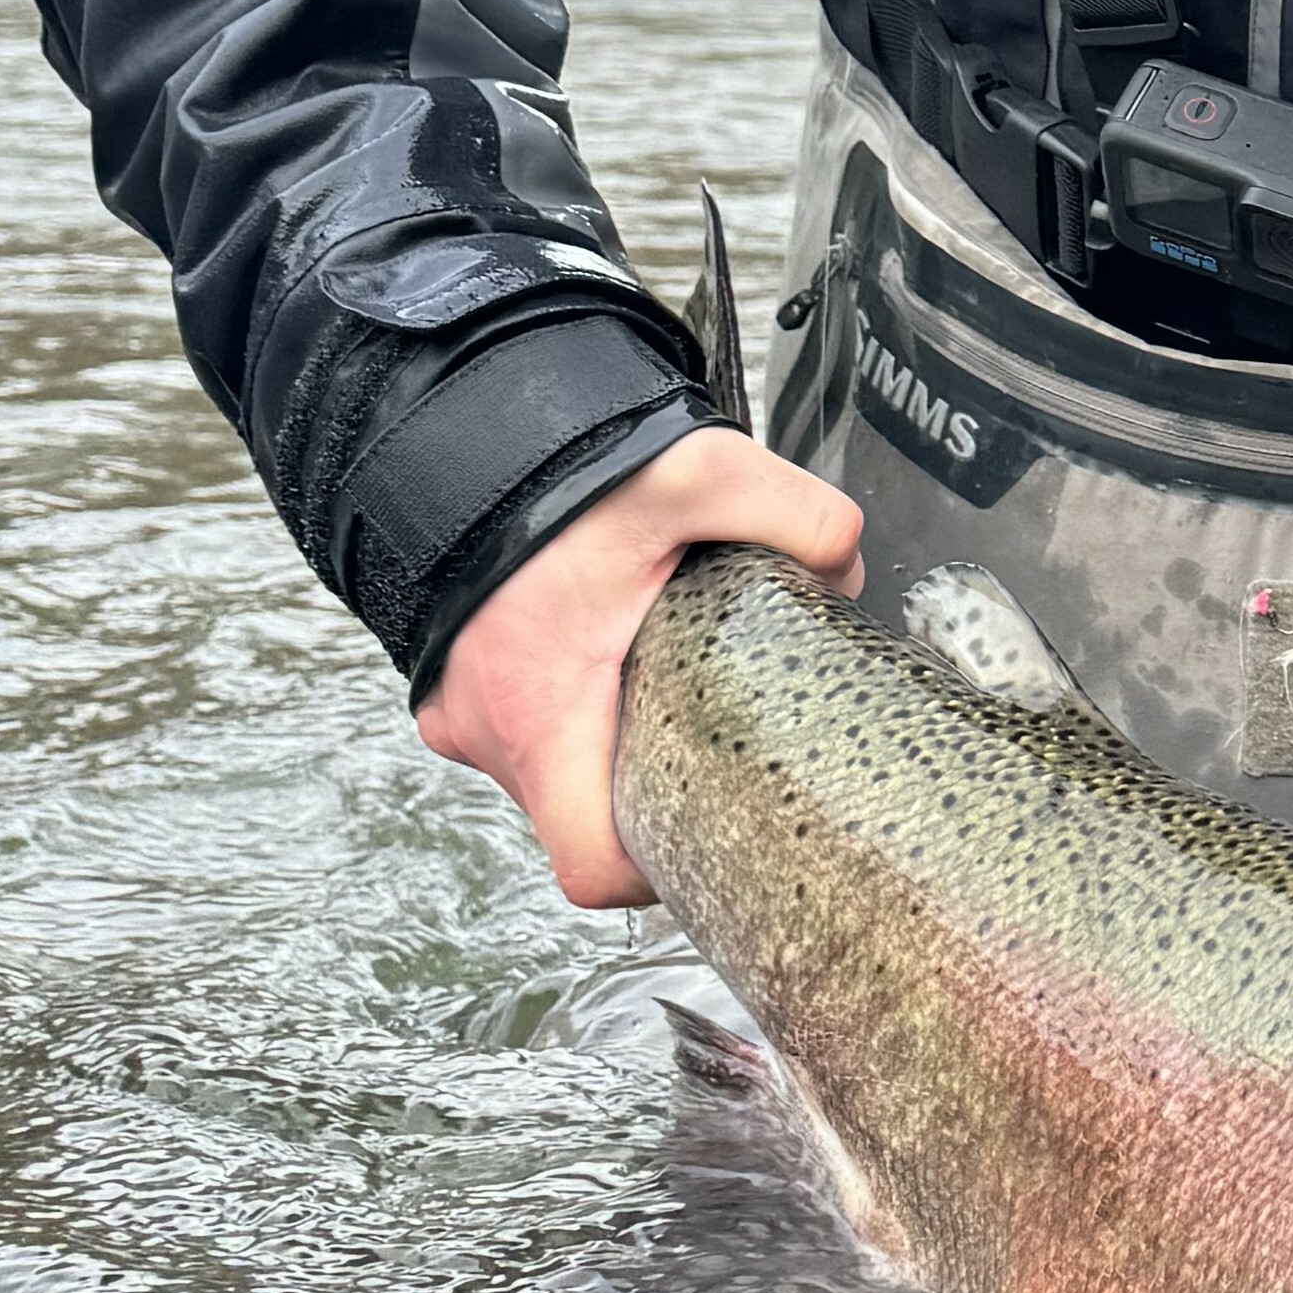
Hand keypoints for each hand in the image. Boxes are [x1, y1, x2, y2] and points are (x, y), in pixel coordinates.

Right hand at [418, 427, 863, 908]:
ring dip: (613, 742)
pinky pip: (523, 724)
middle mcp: (485, 727)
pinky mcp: (454, 680)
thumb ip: (799, 519)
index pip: (590, 866)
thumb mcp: (698, 475)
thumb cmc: (549, 463)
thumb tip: (847, 572)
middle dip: (651, 794)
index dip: (659, 875)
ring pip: (555, 770)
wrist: (445, 417)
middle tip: (714, 742)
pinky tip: (618, 650)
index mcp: (538, 711)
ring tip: (671, 679)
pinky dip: (576, 704)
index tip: (711, 835)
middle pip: (582, 818)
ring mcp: (462, 708)